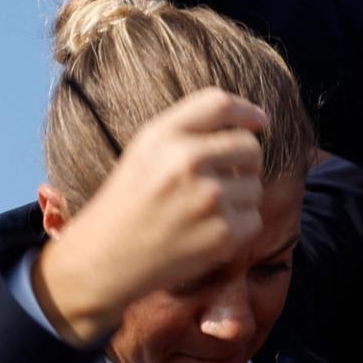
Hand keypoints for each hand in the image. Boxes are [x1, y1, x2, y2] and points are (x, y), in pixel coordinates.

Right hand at [31, 88, 266, 344]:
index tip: (259, 121)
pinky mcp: (221, 233)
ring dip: (238, 197)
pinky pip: (253, 218)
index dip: (246, 111)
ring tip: (201, 210)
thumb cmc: (130, 200)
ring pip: (254, 186)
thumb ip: (191, 127)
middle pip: (250, 146)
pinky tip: (206, 230)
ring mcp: (208, 198)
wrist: (104, 259)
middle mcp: (187, 161)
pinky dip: (237, 226)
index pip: (220, 104)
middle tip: (221, 179)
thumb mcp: (145, 149)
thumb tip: (256, 122)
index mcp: (164, 136)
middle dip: (244, 161)